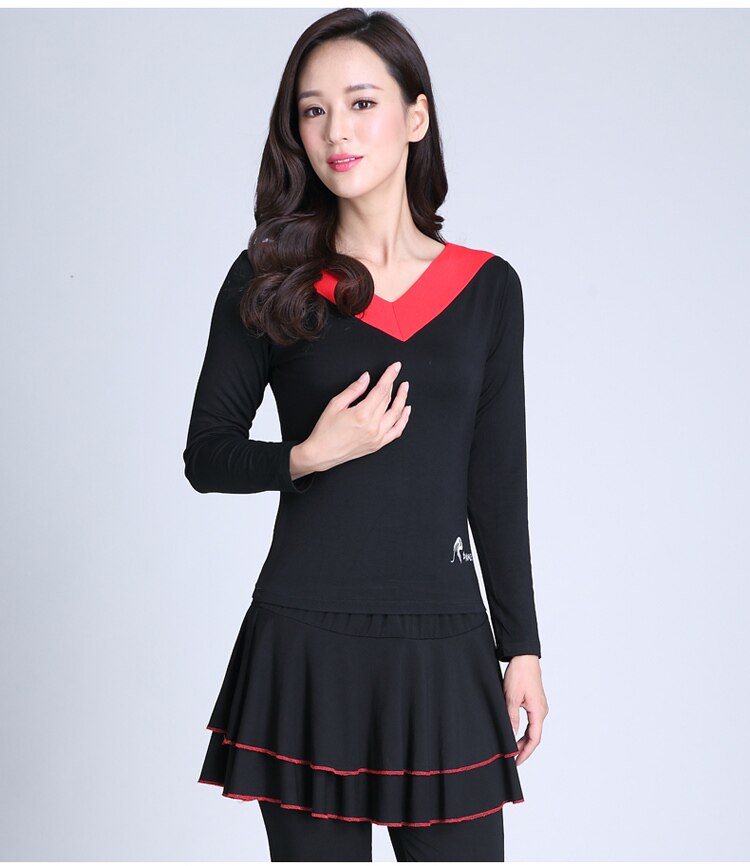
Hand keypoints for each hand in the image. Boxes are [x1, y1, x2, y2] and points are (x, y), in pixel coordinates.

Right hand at [293, 361, 410, 474]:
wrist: (322, 453)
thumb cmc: (325, 431)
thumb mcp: (335, 405)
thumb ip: (353, 390)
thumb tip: (366, 378)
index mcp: (362, 414)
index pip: (381, 390)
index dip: (389, 376)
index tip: (395, 367)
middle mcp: (373, 426)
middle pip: (388, 400)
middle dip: (394, 384)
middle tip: (396, 373)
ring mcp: (377, 437)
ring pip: (396, 414)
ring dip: (402, 399)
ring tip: (404, 388)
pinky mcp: (378, 444)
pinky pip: (396, 431)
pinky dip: (403, 420)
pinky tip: (405, 410)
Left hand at [503, 655, 547, 765]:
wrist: (524, 656)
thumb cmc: (519, 674)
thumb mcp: (511, 697)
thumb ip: (511, 718)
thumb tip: (510, 736)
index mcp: (538, 711)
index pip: (534, 739)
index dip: (525, 753)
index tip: (516, 761)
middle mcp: (542, 710)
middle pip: (534, 736)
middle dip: (523, 748)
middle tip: (511, 757)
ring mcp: (539, 706)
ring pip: (533, 728)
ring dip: (523, 738)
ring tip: (512, 747)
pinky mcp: (535, 701)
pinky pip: (531, 720)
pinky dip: (524, 729)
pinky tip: (515, 731)